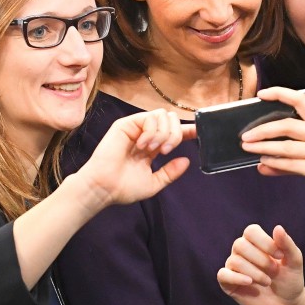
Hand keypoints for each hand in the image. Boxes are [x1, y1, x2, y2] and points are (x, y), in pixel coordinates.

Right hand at [77, 109, 194, 208]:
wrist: (104, 188)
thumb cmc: (124, 188)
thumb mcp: (154, 183)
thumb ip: (170, 173)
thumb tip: (187, 161)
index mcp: (152, 147)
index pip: (174, 132)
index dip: (188, 130)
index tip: (199, 132)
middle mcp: (146, 135)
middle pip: (172, 120)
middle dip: (175, 134)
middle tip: (165, 151)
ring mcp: (136, 128)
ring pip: (163, 116)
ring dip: (163, 133)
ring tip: (152, 149)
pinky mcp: (126, 124)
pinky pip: (149, 117)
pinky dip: (151, 131)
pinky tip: (142, 145)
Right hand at [218, 224, 304, 304]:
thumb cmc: (290, 279)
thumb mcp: (294, 261)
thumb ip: (287, 244)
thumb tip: (278, 227)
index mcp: (255, 242)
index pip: (251, 231)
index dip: (265, 242)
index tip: (280, 256)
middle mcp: (241, 252)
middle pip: (240, 245)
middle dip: (261, 259)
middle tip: (274, 271)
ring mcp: (234, 267)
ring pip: (235, 261)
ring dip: (255, 272)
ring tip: (267, 281)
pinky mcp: (228, 284)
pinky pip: (223, 275)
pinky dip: (236, 277)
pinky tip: (250, 282)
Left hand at [240, 86, 304, 209]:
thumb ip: (291, 159)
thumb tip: (263, 163)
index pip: (301, 99)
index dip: (280, 93)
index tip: (262, 94)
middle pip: (288, 124)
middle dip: (262, 129)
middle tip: (245, 135)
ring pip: (287, 146)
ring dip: (264, 147)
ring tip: (248, 148)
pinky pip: (293, 165)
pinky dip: (276, 163)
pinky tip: (264, 163)